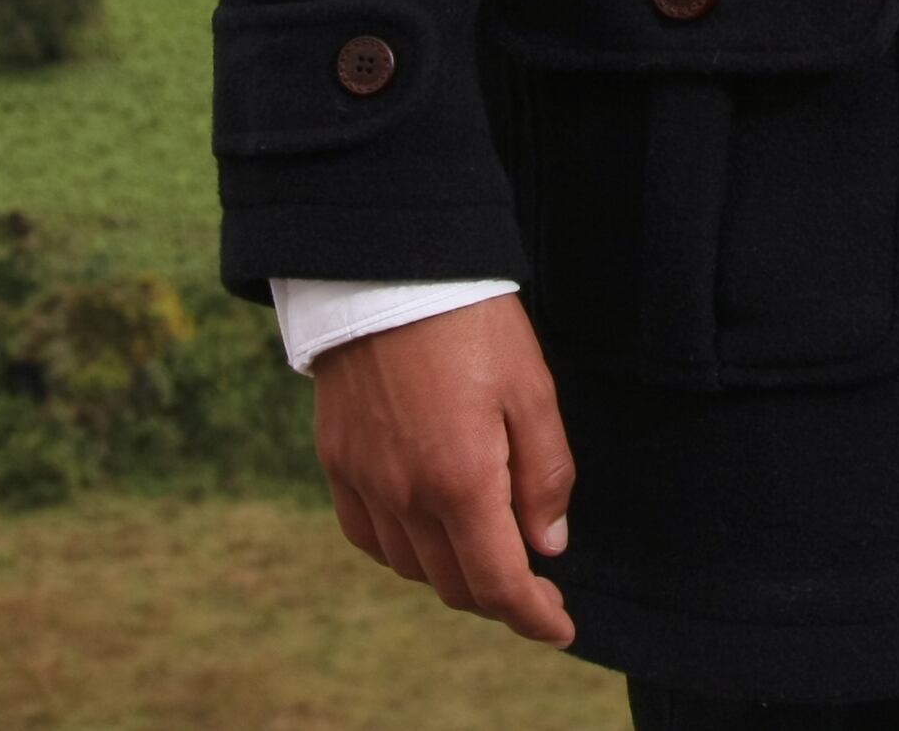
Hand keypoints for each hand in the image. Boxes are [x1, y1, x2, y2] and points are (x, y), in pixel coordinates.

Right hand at [313, 291, 578, 641]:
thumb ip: (545, 474)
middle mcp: (406, 495)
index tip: (560, 627)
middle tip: (537, 587)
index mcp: (462, 481)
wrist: (387, 270)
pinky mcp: (338, 462)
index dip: (534, 616)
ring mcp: (365, 482)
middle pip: (455, 585)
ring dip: (453, 574)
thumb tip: (549, 544)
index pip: (499, 583)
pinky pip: (369, 536)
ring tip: (488, 550)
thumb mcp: (532, 390)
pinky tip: (428, 531)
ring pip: (411, 567)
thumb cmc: (471, 324)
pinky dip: (404, 551)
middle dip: (501, 597)